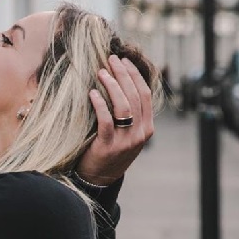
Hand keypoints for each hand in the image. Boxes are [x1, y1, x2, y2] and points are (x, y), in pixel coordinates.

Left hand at [77, 55, 154, 184]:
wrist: (100, 179)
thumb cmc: (110, 150)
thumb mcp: (127, 133)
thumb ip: (129, 114)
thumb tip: (120, 82)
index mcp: (147, 128)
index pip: (145, 95)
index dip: (135, 75)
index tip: (124, 61)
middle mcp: (140, 133)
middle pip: (135, 96)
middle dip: (123, 75)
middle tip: (111, 60)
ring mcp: (125, 141)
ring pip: (123, 106)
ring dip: (112, 86)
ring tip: (101, 72)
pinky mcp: (108, 146)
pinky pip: (106, 121)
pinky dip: (100, 104)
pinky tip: (92, 93)